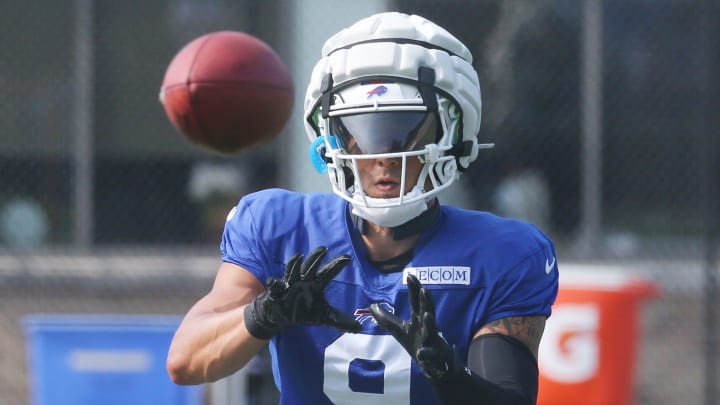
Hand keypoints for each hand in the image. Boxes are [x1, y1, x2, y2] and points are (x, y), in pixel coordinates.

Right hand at [244, 246, 360, 338]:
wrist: (283, 316)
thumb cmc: (303, 311)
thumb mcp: (324, 316)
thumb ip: (340, 320)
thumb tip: (359, 327)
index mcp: (316, 283)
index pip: (328, 272)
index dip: (337, 265)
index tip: (348, 258)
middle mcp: (304, 280)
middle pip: (311, 266)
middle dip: (316, 257)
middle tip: (324, 249)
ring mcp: (290, 283)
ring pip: (292, 270)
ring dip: (294, 264)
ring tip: (299, 256)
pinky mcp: (277, 291)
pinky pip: (275, 286)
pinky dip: (275, 284)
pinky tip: (275, 282)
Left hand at [370, 274, 463, 380]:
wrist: (434, 364)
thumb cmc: (417, 342)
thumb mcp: (400, 330)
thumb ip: (386, 318)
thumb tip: (371, 305)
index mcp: (418, 319)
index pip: (416, 301)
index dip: (414, 289)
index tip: (411, 275)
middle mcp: (427, 327)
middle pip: (427, 311)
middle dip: (426, 301)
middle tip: (424, 289)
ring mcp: (432, 341)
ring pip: (432, 330)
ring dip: (430, 323)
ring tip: (427, 315)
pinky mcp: (435, 355)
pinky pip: (430, 354)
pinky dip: (426, 353)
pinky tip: (421, 353)